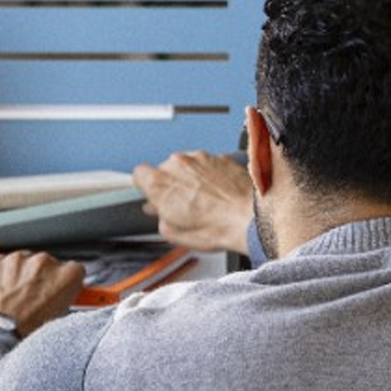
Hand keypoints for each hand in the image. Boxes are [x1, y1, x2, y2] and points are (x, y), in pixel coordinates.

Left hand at [0, 250, 84, 337]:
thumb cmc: (25, 335)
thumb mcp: (59, 319)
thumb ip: (62, 297)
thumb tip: (57, 293)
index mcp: (67, 276)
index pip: (72, 270)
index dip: (62, 283)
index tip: (55, 291)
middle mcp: (44, 262)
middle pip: (45, 264)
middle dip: (38, 279)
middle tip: (30, 301)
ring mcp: (17, 260)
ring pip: (20, 263)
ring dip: (18, 276)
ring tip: (10, 301)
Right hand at [133, 151, 252, 254]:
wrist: (250, 217)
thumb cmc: (216, 227)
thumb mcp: (174, 233)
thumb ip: (159, 216)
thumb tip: (157, 210)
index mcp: (159, 182)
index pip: (139, 174)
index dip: (146, 186)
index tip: (153, 196)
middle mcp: (177, 163)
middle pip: (165, 169)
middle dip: (171, 185)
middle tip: (182, 205)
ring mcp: (200, 158)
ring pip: (187, 166)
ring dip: (192, 179)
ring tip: (205, 201)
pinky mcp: (220, 157)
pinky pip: (208, 165)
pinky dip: (211, 176)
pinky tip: (219, 194)